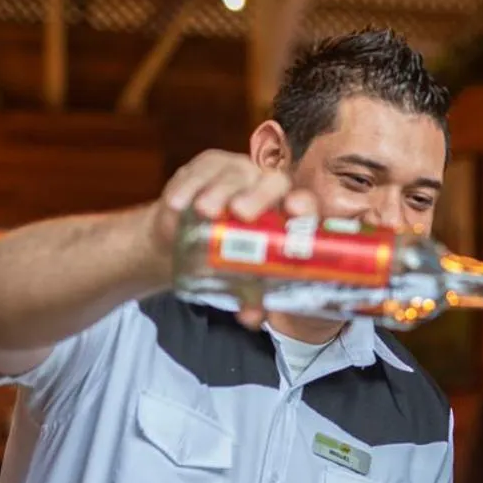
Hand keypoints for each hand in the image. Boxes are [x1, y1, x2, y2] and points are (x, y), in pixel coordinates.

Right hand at [153, 149, 321, 328]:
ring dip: (219, 191)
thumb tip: (251, 317)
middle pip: (273, 182)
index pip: (303, 205)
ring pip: (234, 174)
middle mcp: (267, 188)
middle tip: (240, 213)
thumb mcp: (236, 279)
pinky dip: (189, 186)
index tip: (296, 212)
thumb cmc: (222, 259)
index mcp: (284, 214)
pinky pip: (201, 169)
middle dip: (259, 197)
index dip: (303, 207)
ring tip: (204, 211)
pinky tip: (178, 203)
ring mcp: (238, 172)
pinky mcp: (208, 165)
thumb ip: (248, 297)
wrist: (181, 239)